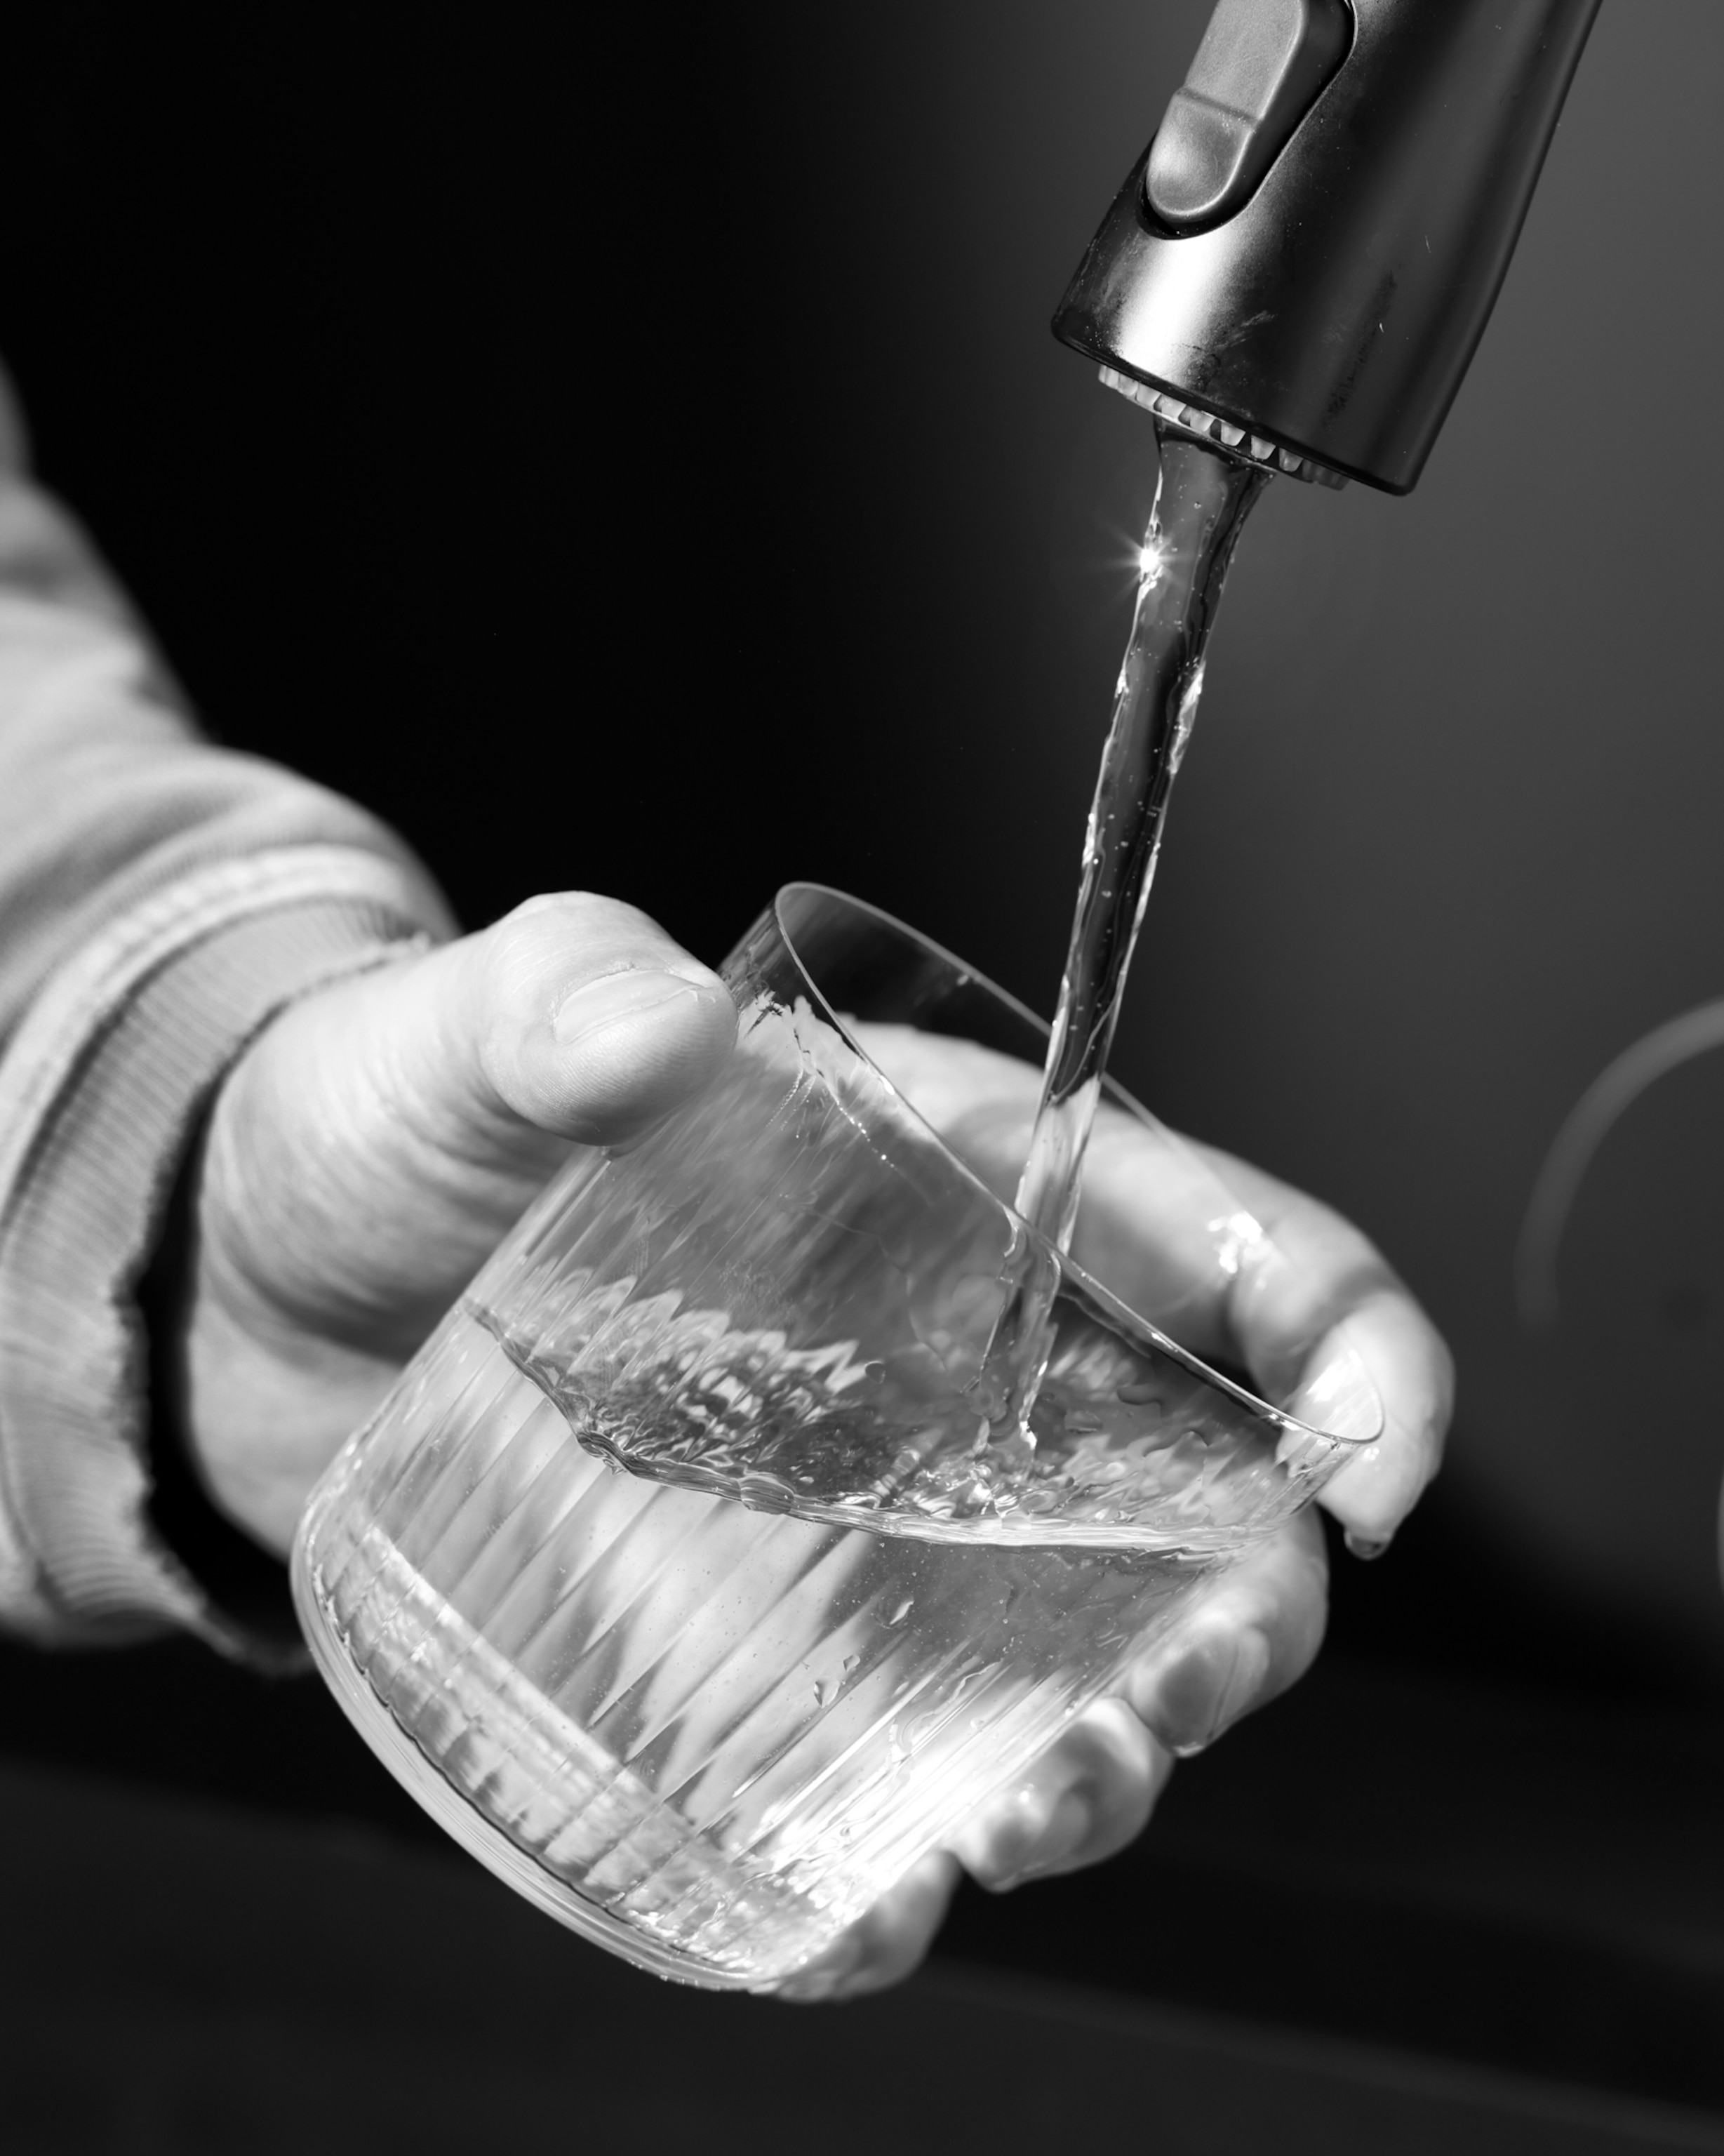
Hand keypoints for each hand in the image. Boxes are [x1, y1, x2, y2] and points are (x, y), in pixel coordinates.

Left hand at [182, 901, 1449, 2001]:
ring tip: (1039, 1810)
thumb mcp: (481, 1037)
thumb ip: (560, 1005)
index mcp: (968, 1193)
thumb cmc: (407, 1125)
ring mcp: (870, 1531)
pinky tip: (879, 1906)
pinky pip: (885, 1777)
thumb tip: (643, 1026)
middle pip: (1201, 1507)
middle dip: (1244, 1613)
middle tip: (1177, 1688)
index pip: (1234, 1261)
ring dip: (1108, 1763)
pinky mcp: (763, 1652)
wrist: (259, 1279)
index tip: (1371, 1470)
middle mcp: (959, 1378)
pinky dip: (909, 1863)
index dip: (1357, 1355)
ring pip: (1075, 1666)